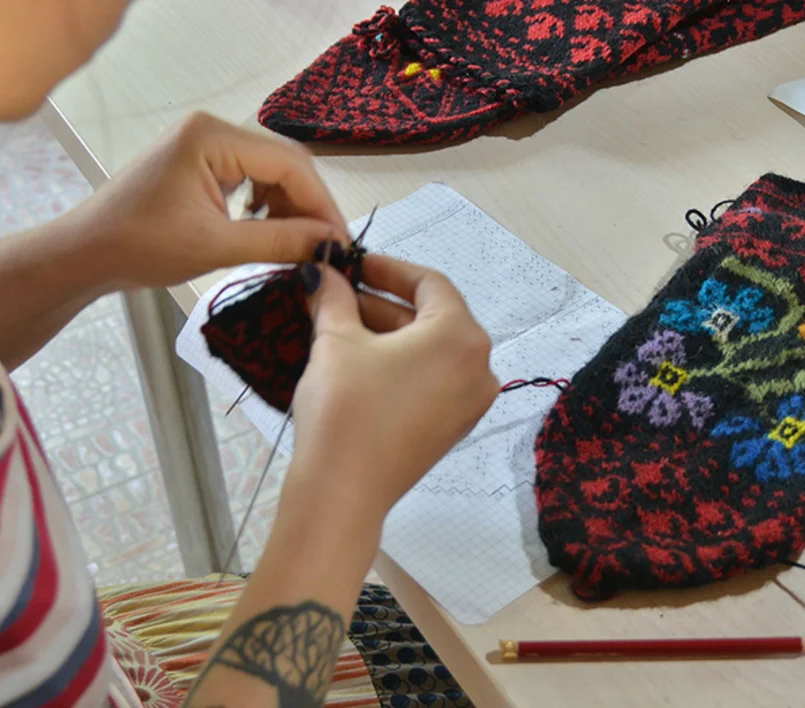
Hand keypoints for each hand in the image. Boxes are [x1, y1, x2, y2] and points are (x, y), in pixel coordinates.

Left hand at [62, 112, 345, 289]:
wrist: (84, 255)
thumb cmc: (139, 247)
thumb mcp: (216, 247)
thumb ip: (280, 241)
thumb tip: (332, 245)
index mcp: (212, 136)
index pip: (290, 163)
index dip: (321, 204)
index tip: (341, 243)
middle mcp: (212, 129)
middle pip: (285, 164)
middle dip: (308, 207)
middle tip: (328, 248)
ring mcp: (206, 145)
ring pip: (272, 173)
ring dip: (290, 209)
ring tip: (300, 246)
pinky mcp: (201, 164)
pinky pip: (252, 180)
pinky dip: (268, 208)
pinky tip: (269, 233)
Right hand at [288, 255, 499, 519]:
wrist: (344, 491)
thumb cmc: (346, 409)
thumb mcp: (337, 342)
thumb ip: (336, 298)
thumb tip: (325, 274)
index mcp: (462, 336)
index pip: (429, 283)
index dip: (387, 268)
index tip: (352, 263)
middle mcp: (479, 366)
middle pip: (431, 317)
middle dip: (381, 302)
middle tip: (336, 294)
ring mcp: (470, 401)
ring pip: (429, 350)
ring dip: (386, 333)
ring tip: (337, 323)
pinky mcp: (453, 426)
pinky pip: (431, 379)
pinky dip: (400, 364)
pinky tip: (358, 359)